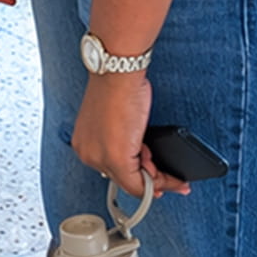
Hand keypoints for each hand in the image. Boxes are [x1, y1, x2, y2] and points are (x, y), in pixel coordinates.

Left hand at [71, 70, 187, 198]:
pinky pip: (141, 185)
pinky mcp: (117, 159)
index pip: (112, 172)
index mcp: (84, 143)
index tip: (153, 181)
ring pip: (134, 185)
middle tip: (171, 179)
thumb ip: (125, 143)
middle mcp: (88, 153)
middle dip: (151, 180)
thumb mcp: (116, 121)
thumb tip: (142, 164)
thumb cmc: (118, 87)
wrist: (118, 71)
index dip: (138, 178)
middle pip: (124, 181)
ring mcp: (100, 158)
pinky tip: (172, 179)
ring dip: (157, 181)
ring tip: (168, 170)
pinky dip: (161, 184)